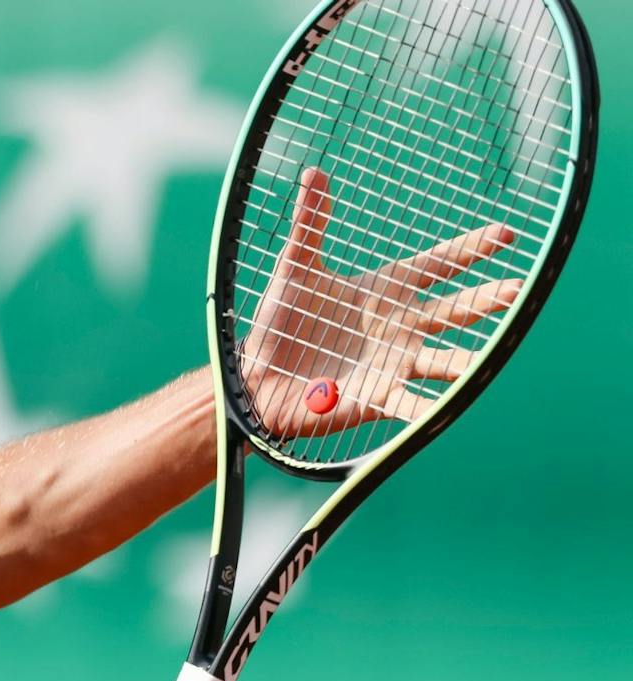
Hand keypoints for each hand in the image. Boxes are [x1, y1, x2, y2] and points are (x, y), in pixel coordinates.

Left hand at [241, 167, 519, 437]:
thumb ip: (310, 224)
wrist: (260, 377)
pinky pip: (410, 403)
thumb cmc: (282, 322)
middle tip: (518, 288)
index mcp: (388, 291)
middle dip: (488, 299)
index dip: (471, 249)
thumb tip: (313, 172)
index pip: (439, 264)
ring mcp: (395, 363)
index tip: (506, 233)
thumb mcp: (296, 268)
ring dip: (467, 359)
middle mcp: (402, 326)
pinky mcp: (378, 397)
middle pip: (455, 310)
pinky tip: (443, 410)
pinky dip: (427, 408)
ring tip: (489, 357)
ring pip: (444, 359)